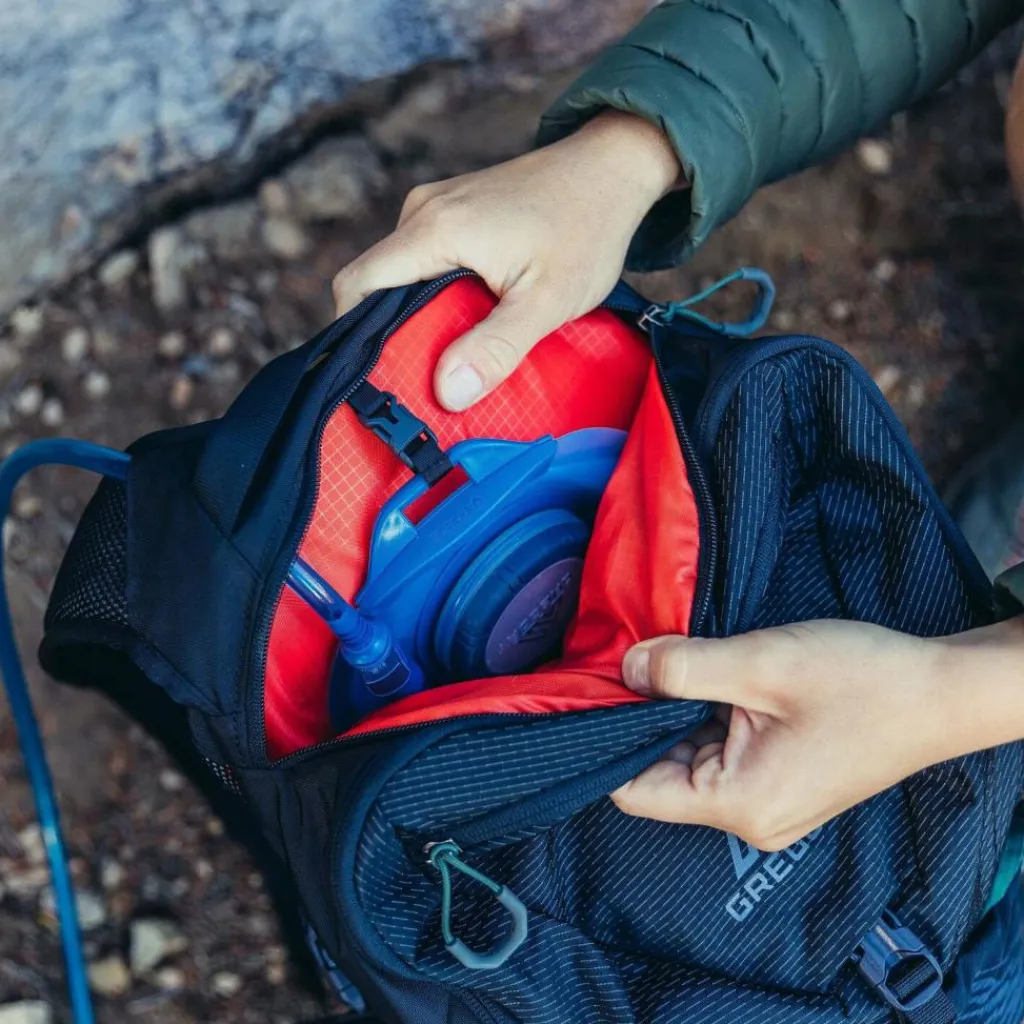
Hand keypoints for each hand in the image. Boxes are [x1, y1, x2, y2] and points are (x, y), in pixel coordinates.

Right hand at [332, 111, 679, 410]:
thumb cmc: (587, 229)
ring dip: (413, 318)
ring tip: (445, 360)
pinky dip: (432, 297)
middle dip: (386, 335)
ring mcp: (436, 207)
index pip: (357, 285)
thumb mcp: (548, 301)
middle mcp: (422, 211)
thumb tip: (448, 393)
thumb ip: (496, 347)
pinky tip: (465, 324)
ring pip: (397, 274)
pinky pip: (421, 261)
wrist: (614, 167)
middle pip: (373, 284)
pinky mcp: (452, 211)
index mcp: (434, 229)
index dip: (355, 337)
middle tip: (418, 383)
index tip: (381, 380)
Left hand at [613, 618, 1023, 850]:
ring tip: (666, 664)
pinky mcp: (782, 781)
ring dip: (674, 714)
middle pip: (660, 774)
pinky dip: (704, 718)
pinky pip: (721, 753)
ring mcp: (767, 802)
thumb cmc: (861, 681)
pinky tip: (704, 679)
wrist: (940, 692)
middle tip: (625, 663)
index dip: (603, 744)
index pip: (634, 792)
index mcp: (737, 802)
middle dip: (639, 721)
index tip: (585, 695)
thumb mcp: (760, 663)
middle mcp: (748, 816)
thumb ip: (682, 668)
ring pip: (689, 759)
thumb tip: (623, 670)